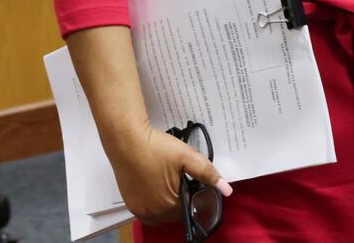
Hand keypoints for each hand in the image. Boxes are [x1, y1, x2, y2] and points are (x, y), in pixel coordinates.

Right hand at [107, 120, 232, 224]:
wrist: (126, 140)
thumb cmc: (155, 147)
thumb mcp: (186, 156)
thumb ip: (207, 173)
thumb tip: (227, 190)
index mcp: (169, 205)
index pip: (191, 208)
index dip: (195, 194)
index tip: (192, 178)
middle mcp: (154, 214)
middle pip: (177, 212)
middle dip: (183, 198)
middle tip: (181, 176)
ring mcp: (140, 211)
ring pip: (163, 213)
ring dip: (170, 202)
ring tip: (169, 179)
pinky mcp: (130, 205)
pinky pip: (149, 212)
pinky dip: (156, 204)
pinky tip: (157, 186)